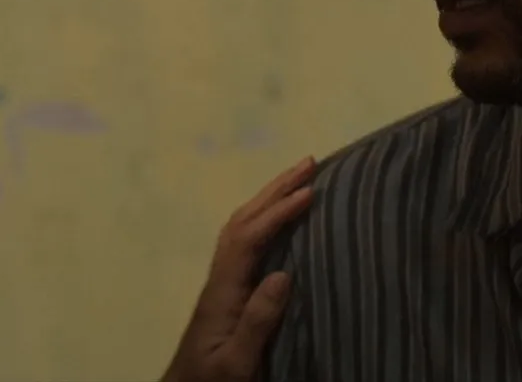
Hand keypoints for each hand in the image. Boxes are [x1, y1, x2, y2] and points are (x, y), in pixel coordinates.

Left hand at [160, 157, 316, 381]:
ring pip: (241, 227)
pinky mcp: (228, 291)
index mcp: (223, 290)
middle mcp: (220, 277)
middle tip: (309, 162)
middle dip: (275, 189)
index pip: (250, 237)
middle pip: (243, 221)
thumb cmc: (211, 381)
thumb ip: (258, 322)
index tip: (310, 190)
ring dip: (268, 199)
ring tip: (298, 179)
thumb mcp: (237, 362)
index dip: (279, 211)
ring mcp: (222, 282)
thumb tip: (282, 273)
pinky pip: (246, 242)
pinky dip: (264, 219)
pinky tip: (279, 220)